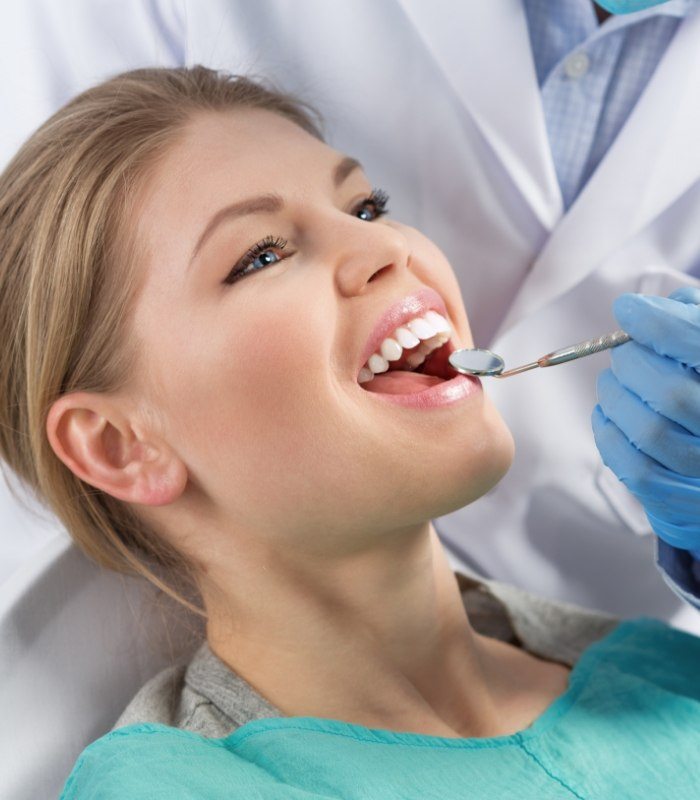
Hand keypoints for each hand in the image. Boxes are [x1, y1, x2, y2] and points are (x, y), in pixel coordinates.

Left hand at [592, 287, 699, 551]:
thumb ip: (688, 319)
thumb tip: (643, 309)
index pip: (697, 345)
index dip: (657, 324)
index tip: (627, 309)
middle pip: (670, 393)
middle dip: (631, 364)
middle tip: (622, 353)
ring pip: (649, 431)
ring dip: (615, 399)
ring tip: (612, 383)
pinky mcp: (682, 498)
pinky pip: (634, 468)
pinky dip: (608, 435)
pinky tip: (607, 415)